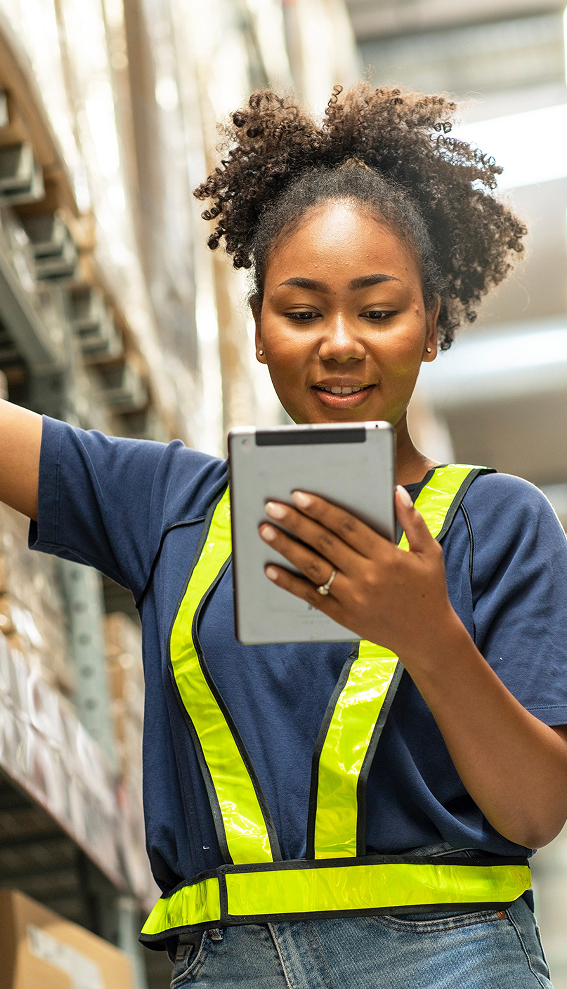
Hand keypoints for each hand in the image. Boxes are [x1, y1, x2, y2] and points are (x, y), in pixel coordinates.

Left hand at [259, 485, 456, 664]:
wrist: (428, 638)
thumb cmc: (429, 591)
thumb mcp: (430, 553)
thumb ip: (413, 521)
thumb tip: (396, 491)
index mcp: (387, 556)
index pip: (347, 526)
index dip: (321, 510)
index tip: (299, 496)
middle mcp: (367, 576)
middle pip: (324, 543)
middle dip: (295, 523)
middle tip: (272, 507)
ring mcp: (353, 598)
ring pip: (313, 567)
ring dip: (286, 548)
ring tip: (265, 531)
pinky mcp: (344, 615)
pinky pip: (312, 596)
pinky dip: (289, 583)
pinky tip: (270, 570)